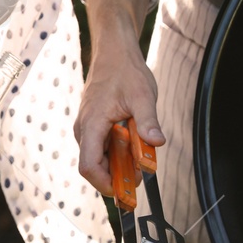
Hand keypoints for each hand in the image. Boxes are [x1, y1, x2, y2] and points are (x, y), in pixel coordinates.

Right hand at [76, 53, 163, 195]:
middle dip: (117, 176)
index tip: (125, 190)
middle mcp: (84, 130)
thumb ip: (148, 121)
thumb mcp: (143, 96)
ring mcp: (87, 128)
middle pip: (94, 166)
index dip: (105, 183)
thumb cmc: (125, 71)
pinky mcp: (93, 126)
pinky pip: (102, 147)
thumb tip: (157, 143)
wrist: (113, 52)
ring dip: (119, 164)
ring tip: (141, 158)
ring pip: (99, 158)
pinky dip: (118, 153)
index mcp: (91, 124)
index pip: (89, 166)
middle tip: (142, 176)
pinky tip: (135, 145)